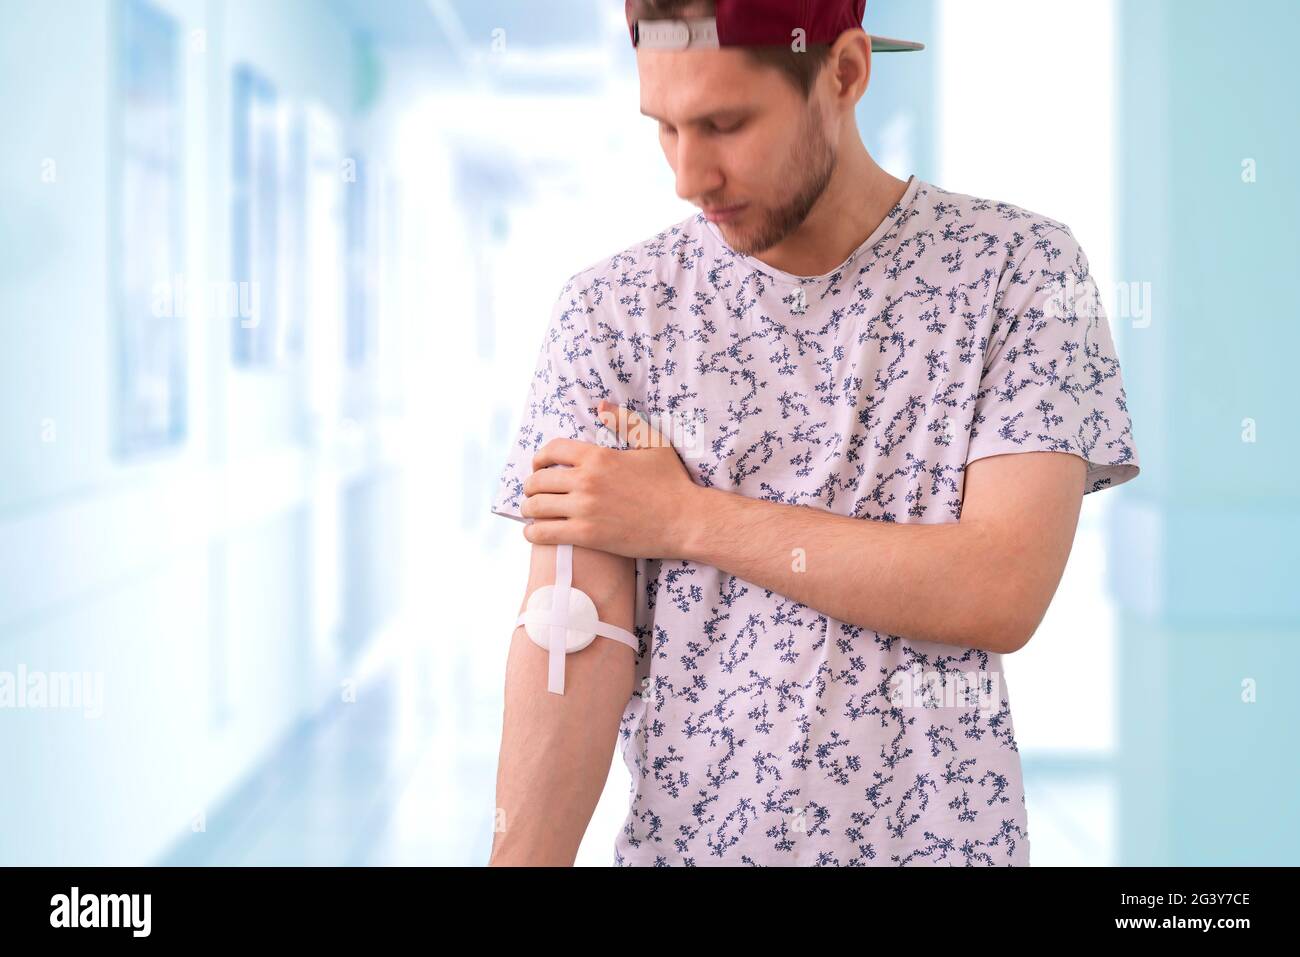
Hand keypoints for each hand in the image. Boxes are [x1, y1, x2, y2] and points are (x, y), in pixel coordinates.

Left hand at [520, 400, 702, 557]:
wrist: (686, 521)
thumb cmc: (673, 482)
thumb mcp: (654, 444)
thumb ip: (626, 422)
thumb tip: (601, 406)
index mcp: (599, 456)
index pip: (552, 450)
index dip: (539, 457)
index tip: (538, 465)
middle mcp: (586, 480)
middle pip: (539, 479)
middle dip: (531, 485)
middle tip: (532, 492)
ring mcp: (585, 509)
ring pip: (537, 507)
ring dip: (528, 509)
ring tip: (530, 512)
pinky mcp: (587, 535)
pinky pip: (545, 533)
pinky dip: (533, 533)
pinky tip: (534, 532)